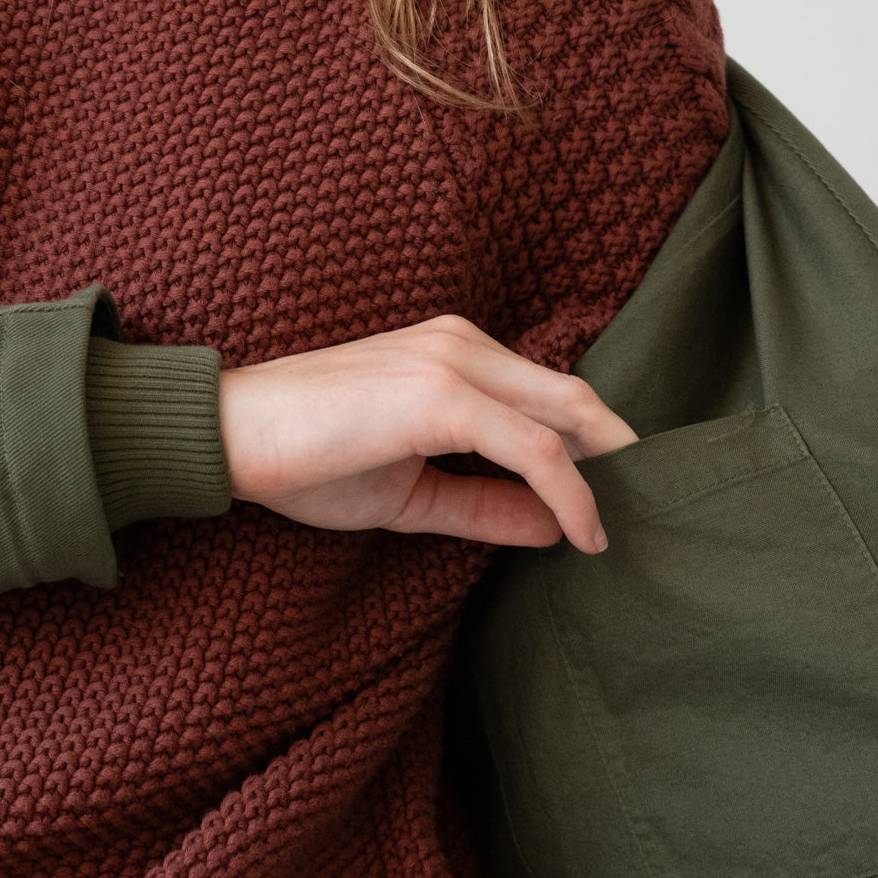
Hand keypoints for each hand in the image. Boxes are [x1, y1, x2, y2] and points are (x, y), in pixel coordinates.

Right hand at [218, 314, 636, 553]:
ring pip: (566, 415)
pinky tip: (583, 534)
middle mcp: (460, 343)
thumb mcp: (411, 493)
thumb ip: (484, 503)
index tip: (616, 499)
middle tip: (646, 512)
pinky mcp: (441, 395)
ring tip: (618, 529)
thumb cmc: (306, 457)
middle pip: (574, 396)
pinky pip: (533, 449)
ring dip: (603, 475)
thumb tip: (555, 528)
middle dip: (618, 456)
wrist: (231, 436)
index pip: (547, 393)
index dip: (594, 446)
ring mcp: (453, 363)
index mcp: (452, 352)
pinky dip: (570, 493)